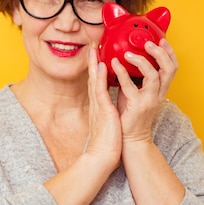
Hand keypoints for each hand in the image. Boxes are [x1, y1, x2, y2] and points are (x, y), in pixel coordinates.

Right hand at [85, 47, 122, 169]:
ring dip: (94, 64)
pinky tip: (101, 66)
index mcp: (100, 106)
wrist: (102, 157)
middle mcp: (97, 104)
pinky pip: (101, 91)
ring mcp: (99, 106)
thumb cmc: (107, 142)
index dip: (96, 70)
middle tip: (92, 47)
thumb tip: (111, 106)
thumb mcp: (108, 122)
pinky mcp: (103, 111)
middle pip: (93, 79)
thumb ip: (108, 112)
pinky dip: (100, 77)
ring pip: (95, 81)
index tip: (96, 57)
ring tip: (94, 50)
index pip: (97, 84)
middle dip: (92, 63)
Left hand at [111, 38, 178, 144]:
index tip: (162, 39)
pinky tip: (114, 64)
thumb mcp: (134, 91)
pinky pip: (131, 86)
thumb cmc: (130, 114)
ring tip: (129, 53)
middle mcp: (158, 94)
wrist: (129, 138)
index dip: (169, 52)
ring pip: (154, 76)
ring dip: (142, 61)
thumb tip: (124, 58)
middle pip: (169, 69)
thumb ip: (133, 76)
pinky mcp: (137, 106)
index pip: (172, 67)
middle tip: (149, 43)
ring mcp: (149, 100)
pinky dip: (122, 73)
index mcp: (160, 89)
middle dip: (162, 53)